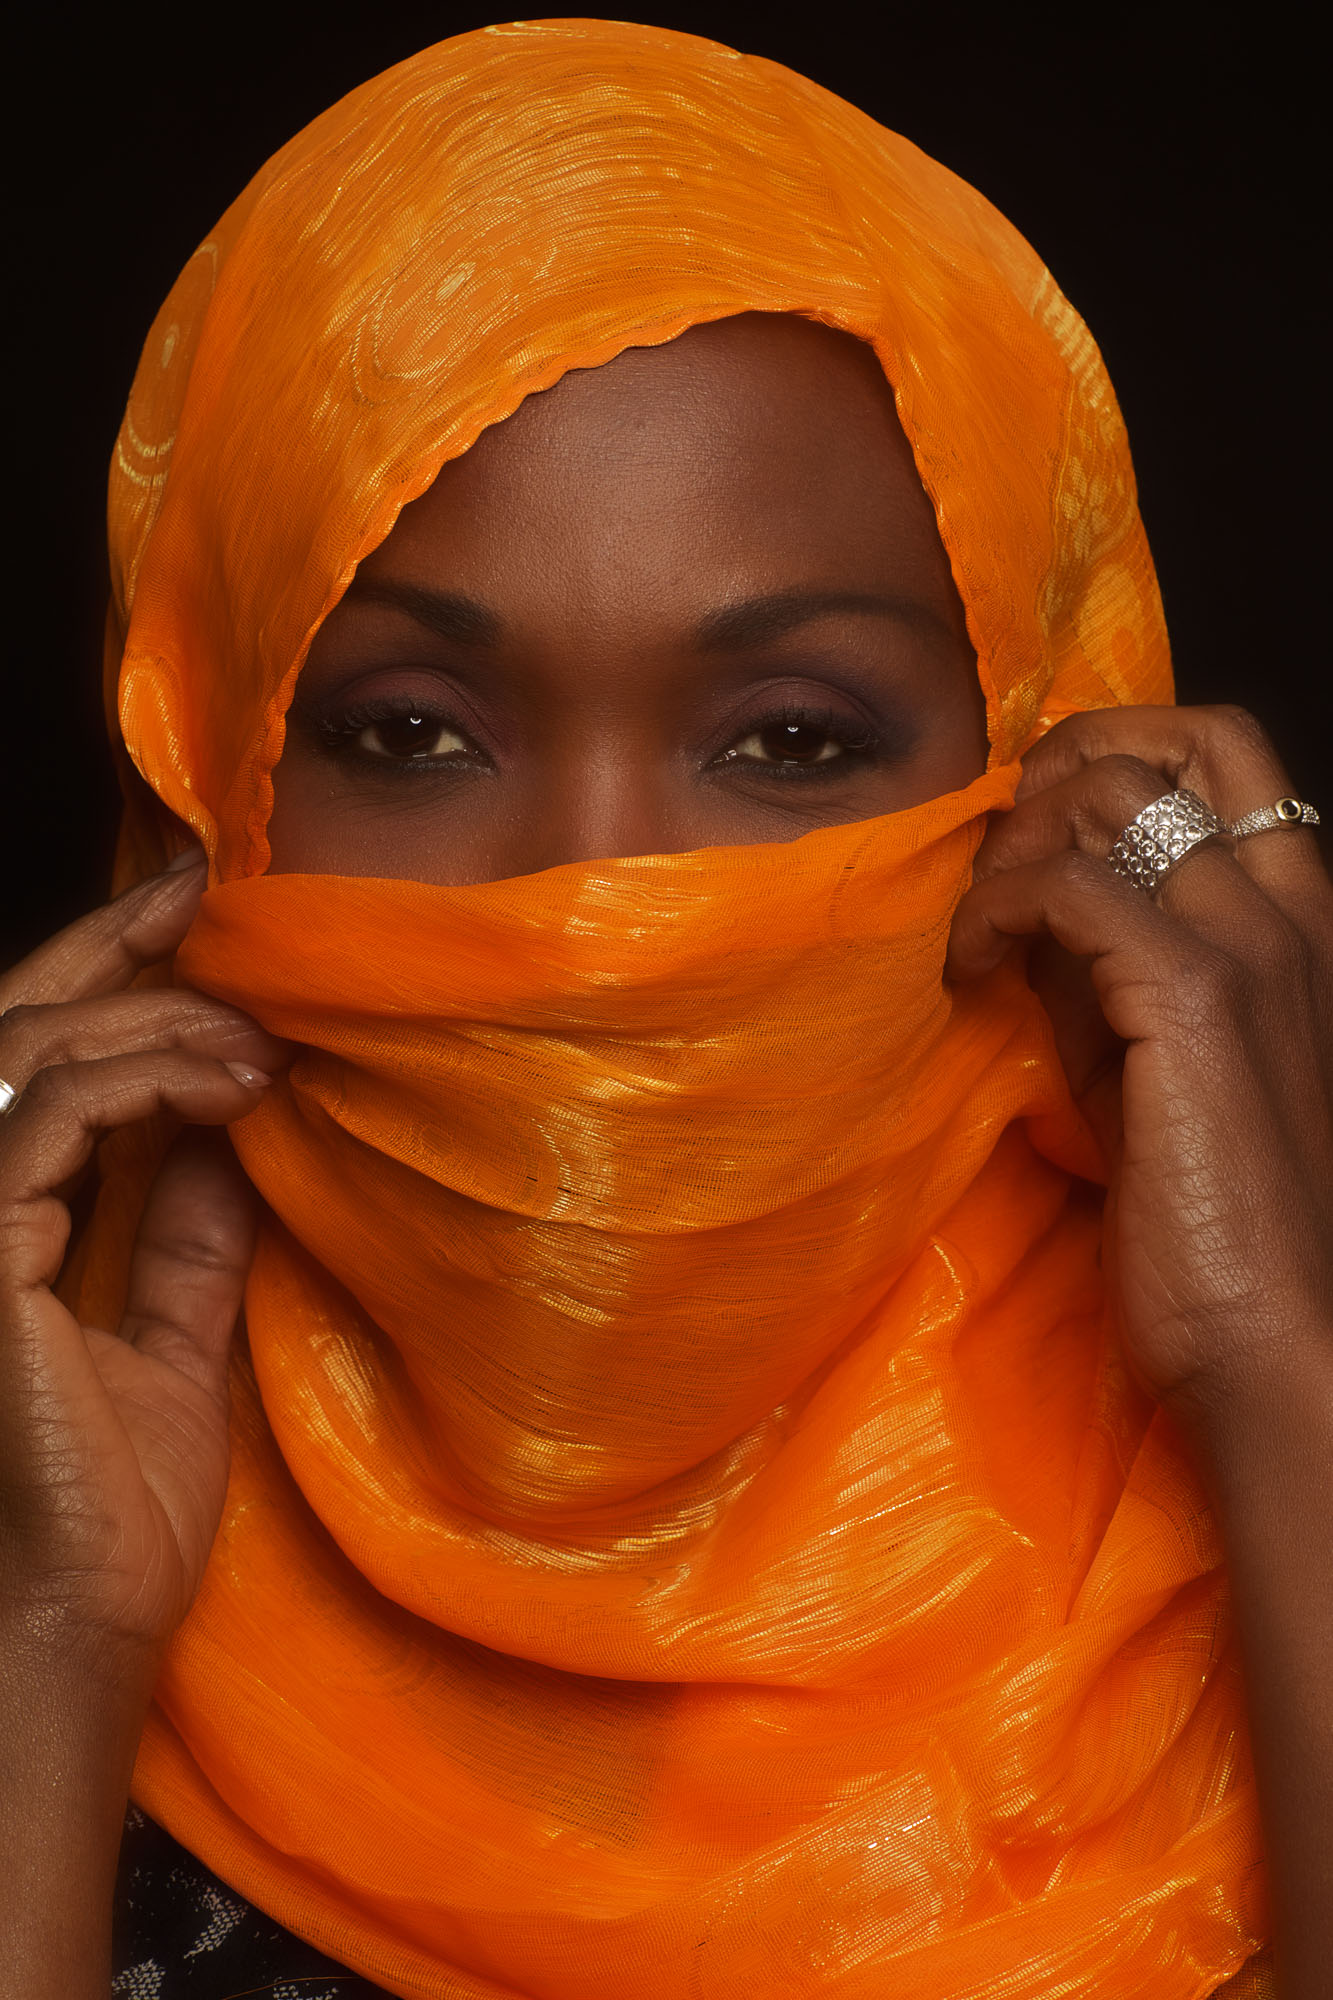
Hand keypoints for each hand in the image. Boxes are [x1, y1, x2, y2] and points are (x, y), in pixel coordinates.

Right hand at [0, 854, 287, 1679]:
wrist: (87, 1613)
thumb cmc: (115, 1502)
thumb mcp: (173, 1336)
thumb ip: (186, 1233)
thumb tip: (230, 1138)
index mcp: (2, 1218)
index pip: (34, 1058)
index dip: (101, 967)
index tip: (196, 903)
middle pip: (18, 1022)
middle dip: (116, 949)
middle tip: (219, 908)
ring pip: (39, 1049)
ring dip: (161, 1023)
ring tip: (260, 1049)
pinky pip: (56, 1108)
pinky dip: (148, 1075)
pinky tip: (231, 1090)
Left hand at [948, 704, 1332, 1415]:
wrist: (1279, 1344)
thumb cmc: (1220, 1225)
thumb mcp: (1156, 1067)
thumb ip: (1109, 976)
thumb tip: (1027, 910)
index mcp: (1302, 922)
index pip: (1228, 752)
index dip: (1114, 753)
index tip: (1035, 830)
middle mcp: (1291, 911)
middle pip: (1182, 735)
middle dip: (1064, 762)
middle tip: (999, 855)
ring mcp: (1250, 945)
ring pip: (1112, 795)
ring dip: (1016, 841)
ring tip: (979, 931)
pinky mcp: (1192, 996)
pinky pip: (1064, 884)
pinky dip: (994, 910)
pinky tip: (968, 974)